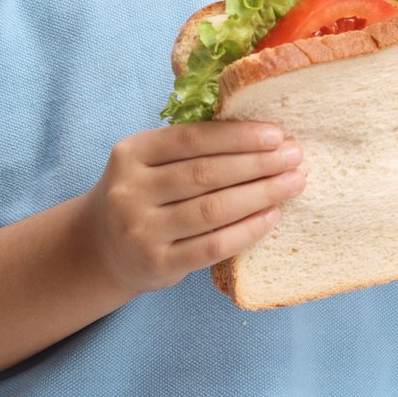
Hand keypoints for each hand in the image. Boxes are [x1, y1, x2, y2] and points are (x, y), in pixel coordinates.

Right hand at [81, 121, 308, 296]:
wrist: (103, 247)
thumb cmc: (142, 194)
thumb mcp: (148, 161)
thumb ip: (189, 145)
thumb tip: (259, 132)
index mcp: (131, 153)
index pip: (192, 138)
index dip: (238, 136)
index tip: (277, 134)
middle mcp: (131, 191)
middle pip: (206, 173)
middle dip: (258, 163)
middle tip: (294, 156)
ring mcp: (141, 231)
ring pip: (212, 209)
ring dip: (260, 194)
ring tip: (292, 183)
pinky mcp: (157, 264)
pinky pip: (212, 246)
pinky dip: (247, 230)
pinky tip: (272, 216)